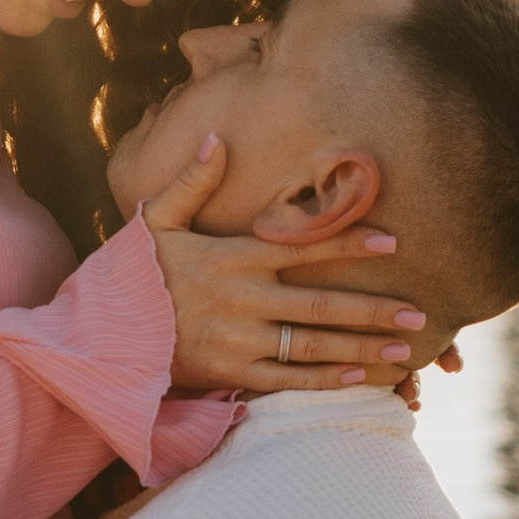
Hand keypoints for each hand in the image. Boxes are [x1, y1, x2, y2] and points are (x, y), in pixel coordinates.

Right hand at [142, 136, 429, 395]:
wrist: (99, 335)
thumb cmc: (132, 275)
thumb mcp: (155, 220)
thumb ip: (191, 181)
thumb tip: (217, 138)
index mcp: (230, 258)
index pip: (300, 247)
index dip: (347, 243)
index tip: (391, 242)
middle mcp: (241, 300)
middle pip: (320, 304)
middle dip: (372, 308)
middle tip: (419, 311)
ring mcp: (237, 340)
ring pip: (311, 345)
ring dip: (361, 348)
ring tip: (404, 351)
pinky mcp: (229, 373)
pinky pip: (285, 379)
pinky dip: (324, 381)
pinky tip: (358, 379)